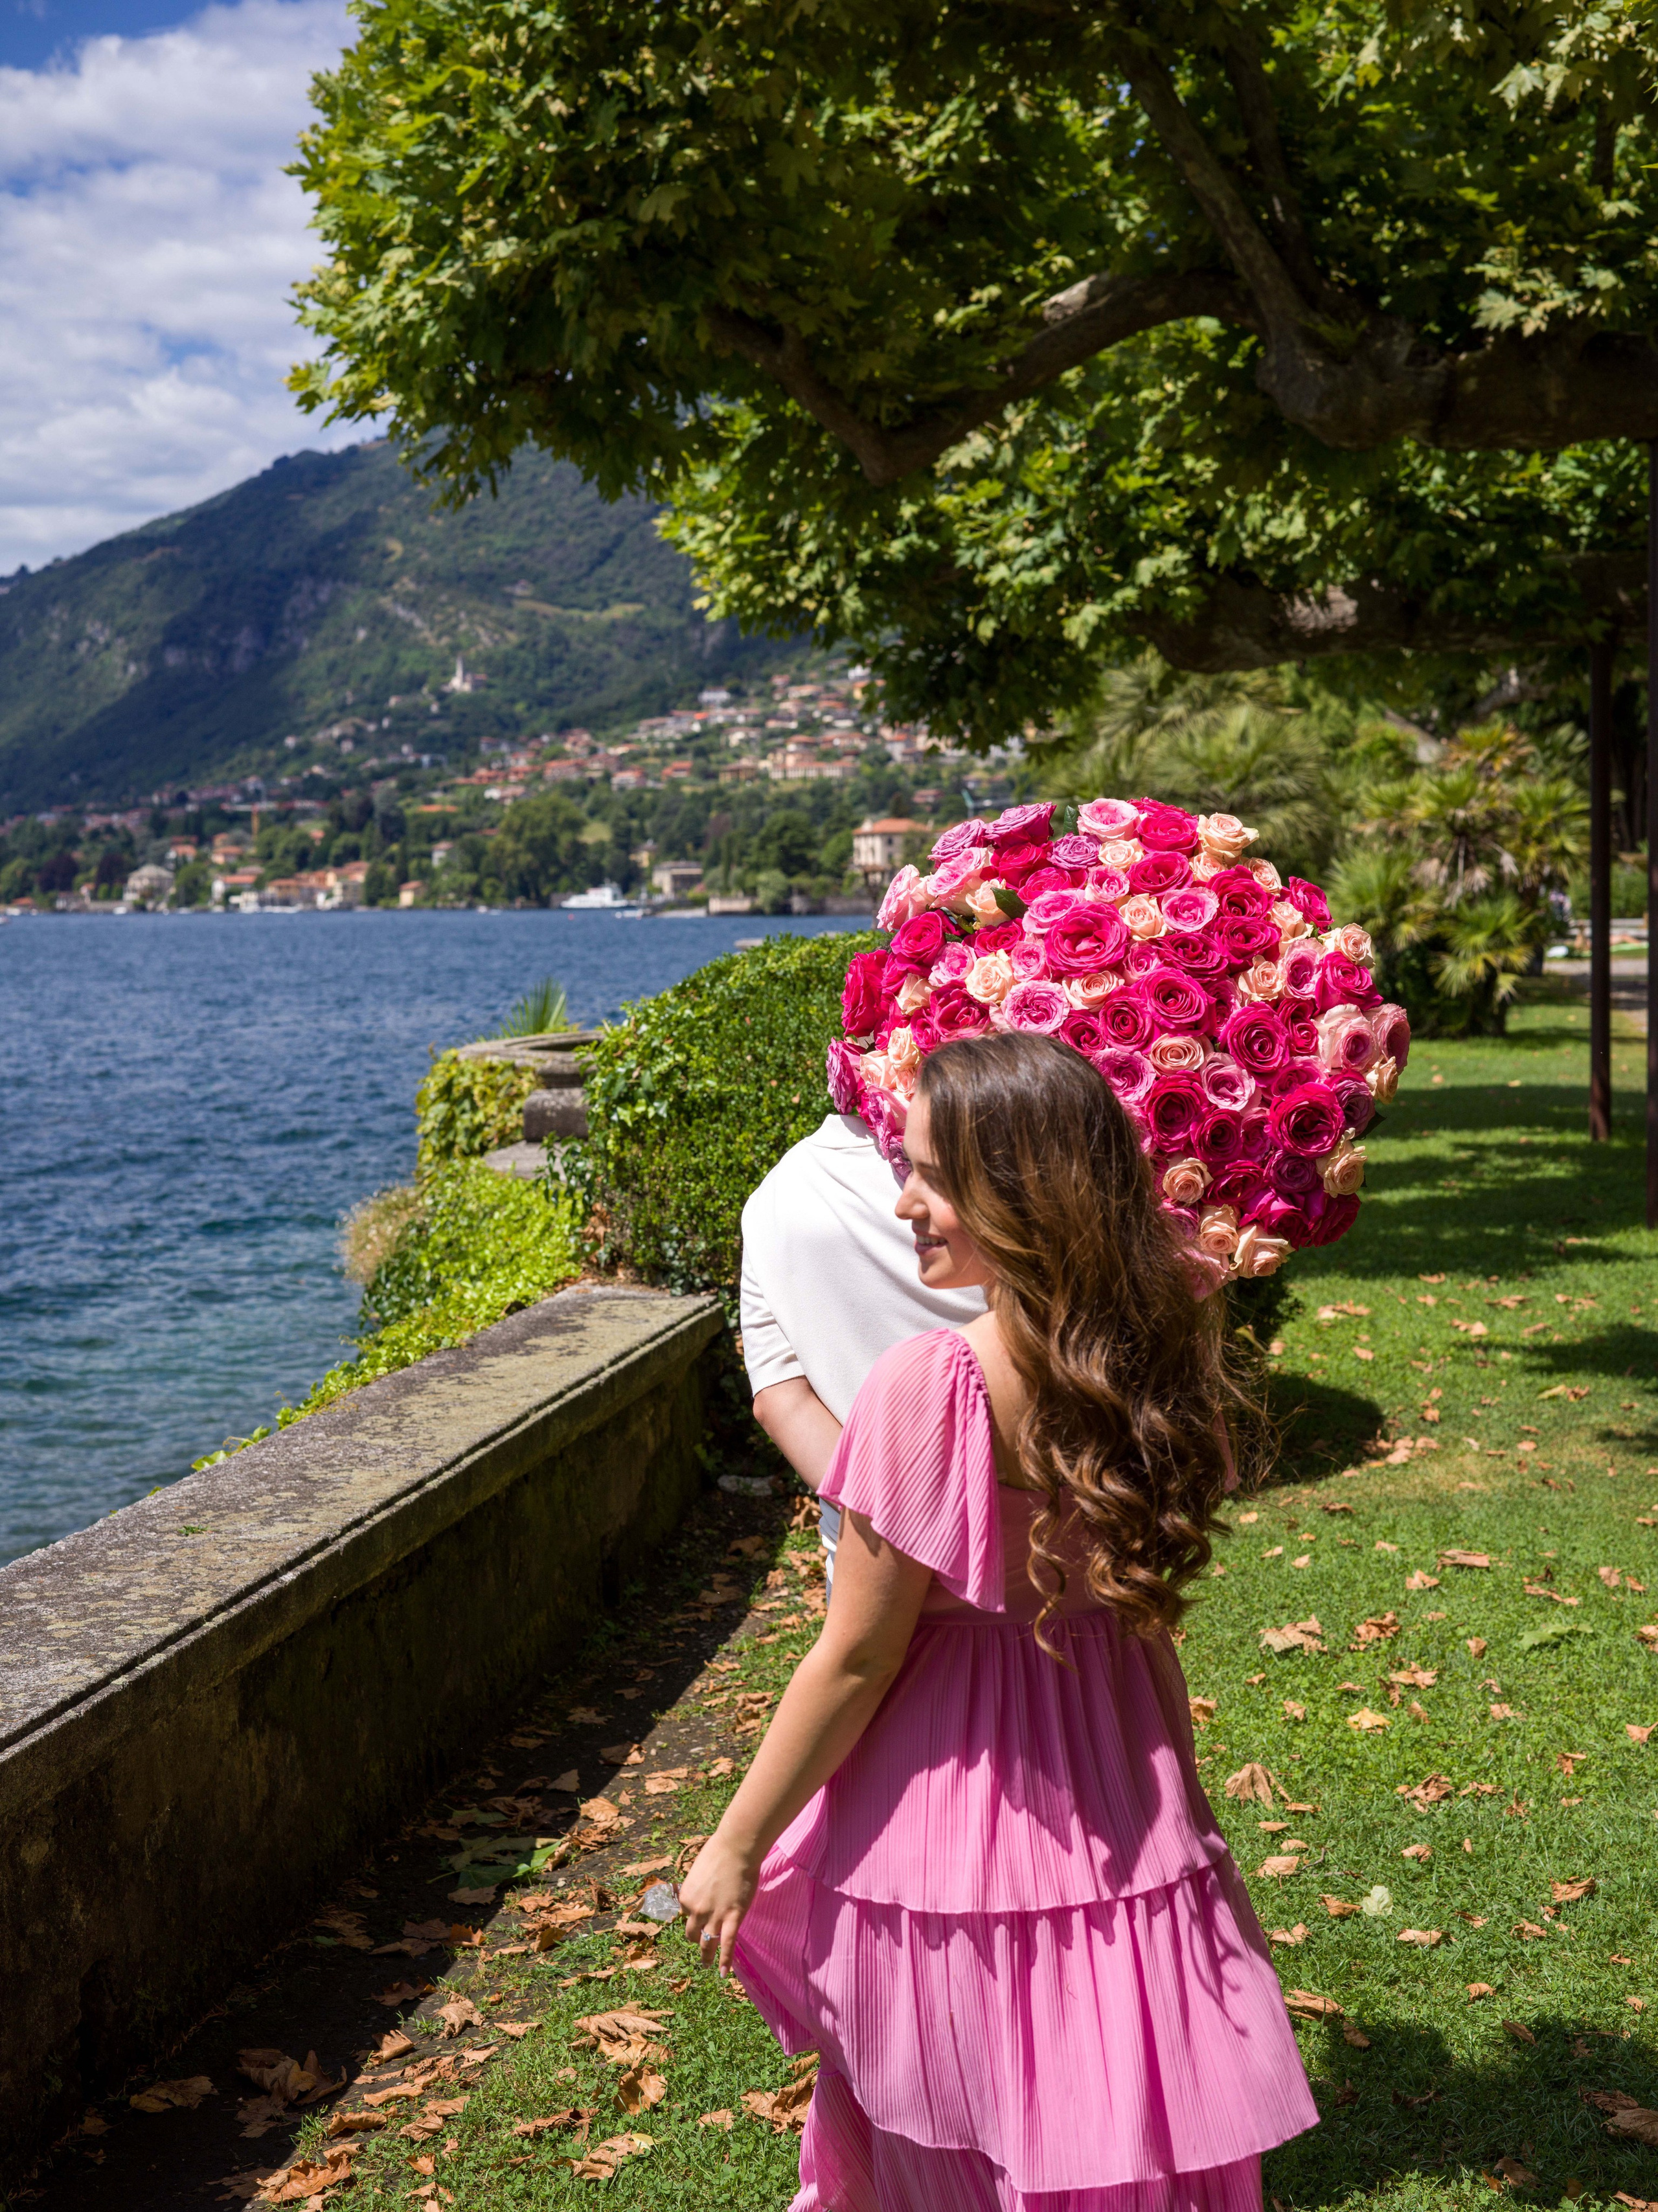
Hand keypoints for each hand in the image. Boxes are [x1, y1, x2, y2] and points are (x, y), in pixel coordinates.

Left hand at [678, 1830, 759, 1975]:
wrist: (736, 1848)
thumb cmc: (719, 1852)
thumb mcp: (699, 1871)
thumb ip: (698, 1887)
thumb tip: (702, 1893)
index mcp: (685, 1897)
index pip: (686, 1914)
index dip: (694, 1915)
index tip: (700, 1916)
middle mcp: (695, 1910)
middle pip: (692, 1933)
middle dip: (697, 1939)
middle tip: (701, 1943)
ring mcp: (714, 1916)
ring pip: (707, 1943)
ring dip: (706, 1956)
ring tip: (706, 1965)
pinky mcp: (732, 1918)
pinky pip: (727, 1945)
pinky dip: (725, 1960)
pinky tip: (724, 1973)